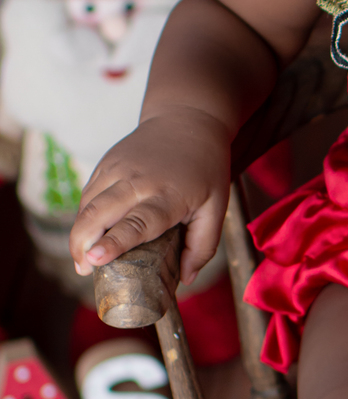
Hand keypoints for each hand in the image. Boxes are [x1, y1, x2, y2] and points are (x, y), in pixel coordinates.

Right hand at [69, 107, 231, 285]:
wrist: (188, 119)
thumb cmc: (205, 169)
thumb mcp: (216, 207)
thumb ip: (203, 246)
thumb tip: (185, 279)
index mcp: (168, 195)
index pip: (137, 222)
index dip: (114, 242)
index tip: (94, 259)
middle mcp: (138, 181)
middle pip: (100, 213)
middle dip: (83, 243)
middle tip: (83, 269)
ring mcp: (118, 169)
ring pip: (87, 205)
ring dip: (79, 233)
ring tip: (83, 260)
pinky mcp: (106, 163)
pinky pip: (88, 194)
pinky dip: (84, 217)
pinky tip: (89, 234)